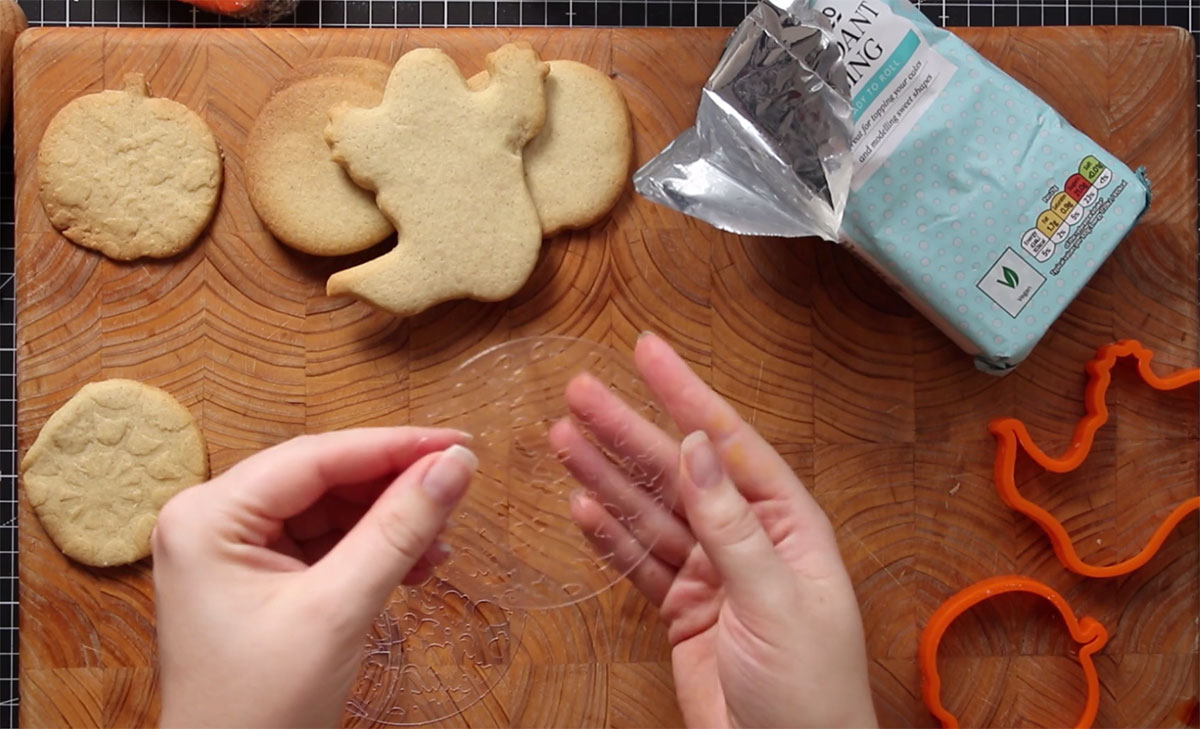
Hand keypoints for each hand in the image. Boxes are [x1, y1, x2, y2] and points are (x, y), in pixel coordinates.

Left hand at [152, 428, 477, 727]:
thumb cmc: (261, 709)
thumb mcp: (338, 610)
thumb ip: (399, 529)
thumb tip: (457, 464)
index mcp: (209, 516)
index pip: (316, 457)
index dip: (394, 446)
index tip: (460, 443)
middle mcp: (212, 519)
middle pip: (323, 477)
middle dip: (394, 487)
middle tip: (459, 489)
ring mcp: (232, 548)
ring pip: (330, 508)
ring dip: (389, 521)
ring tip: (441, 542)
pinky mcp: (256, 576)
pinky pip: (325, 542)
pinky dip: (372, 549)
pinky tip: (415, 565)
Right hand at [550, 333, 875, 728]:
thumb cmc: (809, 689)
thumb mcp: (774, 598)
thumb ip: (731, 524)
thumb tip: (698, 448)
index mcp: (786, 524)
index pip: (728, 443)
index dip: (685, 394)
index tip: (648, 352)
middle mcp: (747, 539)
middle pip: (677, 471)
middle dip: (628, 430)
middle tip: (579, 391)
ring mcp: (711, 575)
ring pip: (650, 513)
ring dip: (608, 476)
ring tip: (564, 436)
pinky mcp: (683, 611)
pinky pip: (639, 562)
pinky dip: (610, 536)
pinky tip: (582, 505)